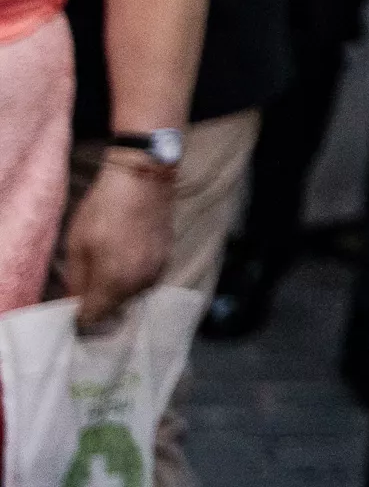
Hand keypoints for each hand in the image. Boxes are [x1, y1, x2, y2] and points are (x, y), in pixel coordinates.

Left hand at [63, 156, 173, 328]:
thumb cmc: (104, 208)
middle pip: (113, 311)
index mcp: (114, 283)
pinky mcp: (166, 260)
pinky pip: (144, 280)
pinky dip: (132, 276)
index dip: (78, 318)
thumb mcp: (77, 245)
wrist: (144, 178)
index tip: (71, 309)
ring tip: (105, 265)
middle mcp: (140, 284)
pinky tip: (123, 255)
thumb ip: (77, 281)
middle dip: (98, 304)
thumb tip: (75, 302)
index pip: (92, 320)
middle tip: (84, 285)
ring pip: (130, 296)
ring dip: (116, 290)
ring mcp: (157, 272)